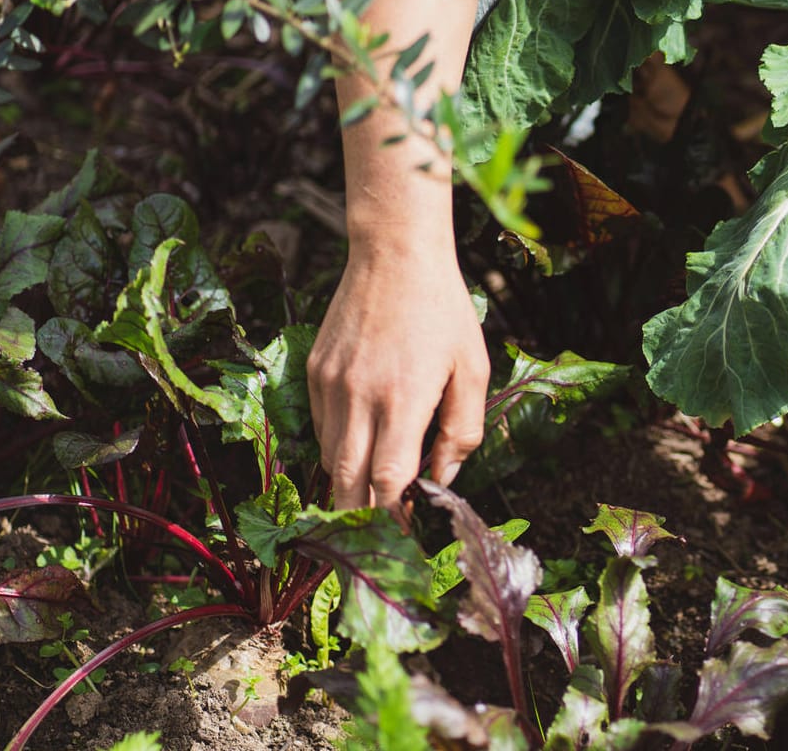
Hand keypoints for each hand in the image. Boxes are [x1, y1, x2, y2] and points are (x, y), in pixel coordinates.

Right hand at [307, 236, 489, 517]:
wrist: (394, 253)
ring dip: (349, 480)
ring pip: (329, 457)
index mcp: (402, 400)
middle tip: (379, 533)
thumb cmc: (443, 311)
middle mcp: (358, 397)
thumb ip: (462, 429)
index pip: (386, 481)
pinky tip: (362, 438)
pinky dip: (338, 443)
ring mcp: (329, 384)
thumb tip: (443, 476)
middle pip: (345, 482)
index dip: (393, 516)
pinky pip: (321, 425)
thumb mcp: (473, 369)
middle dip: (360, 516)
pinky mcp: (313, 370)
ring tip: (373, 490)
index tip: (404, 534)